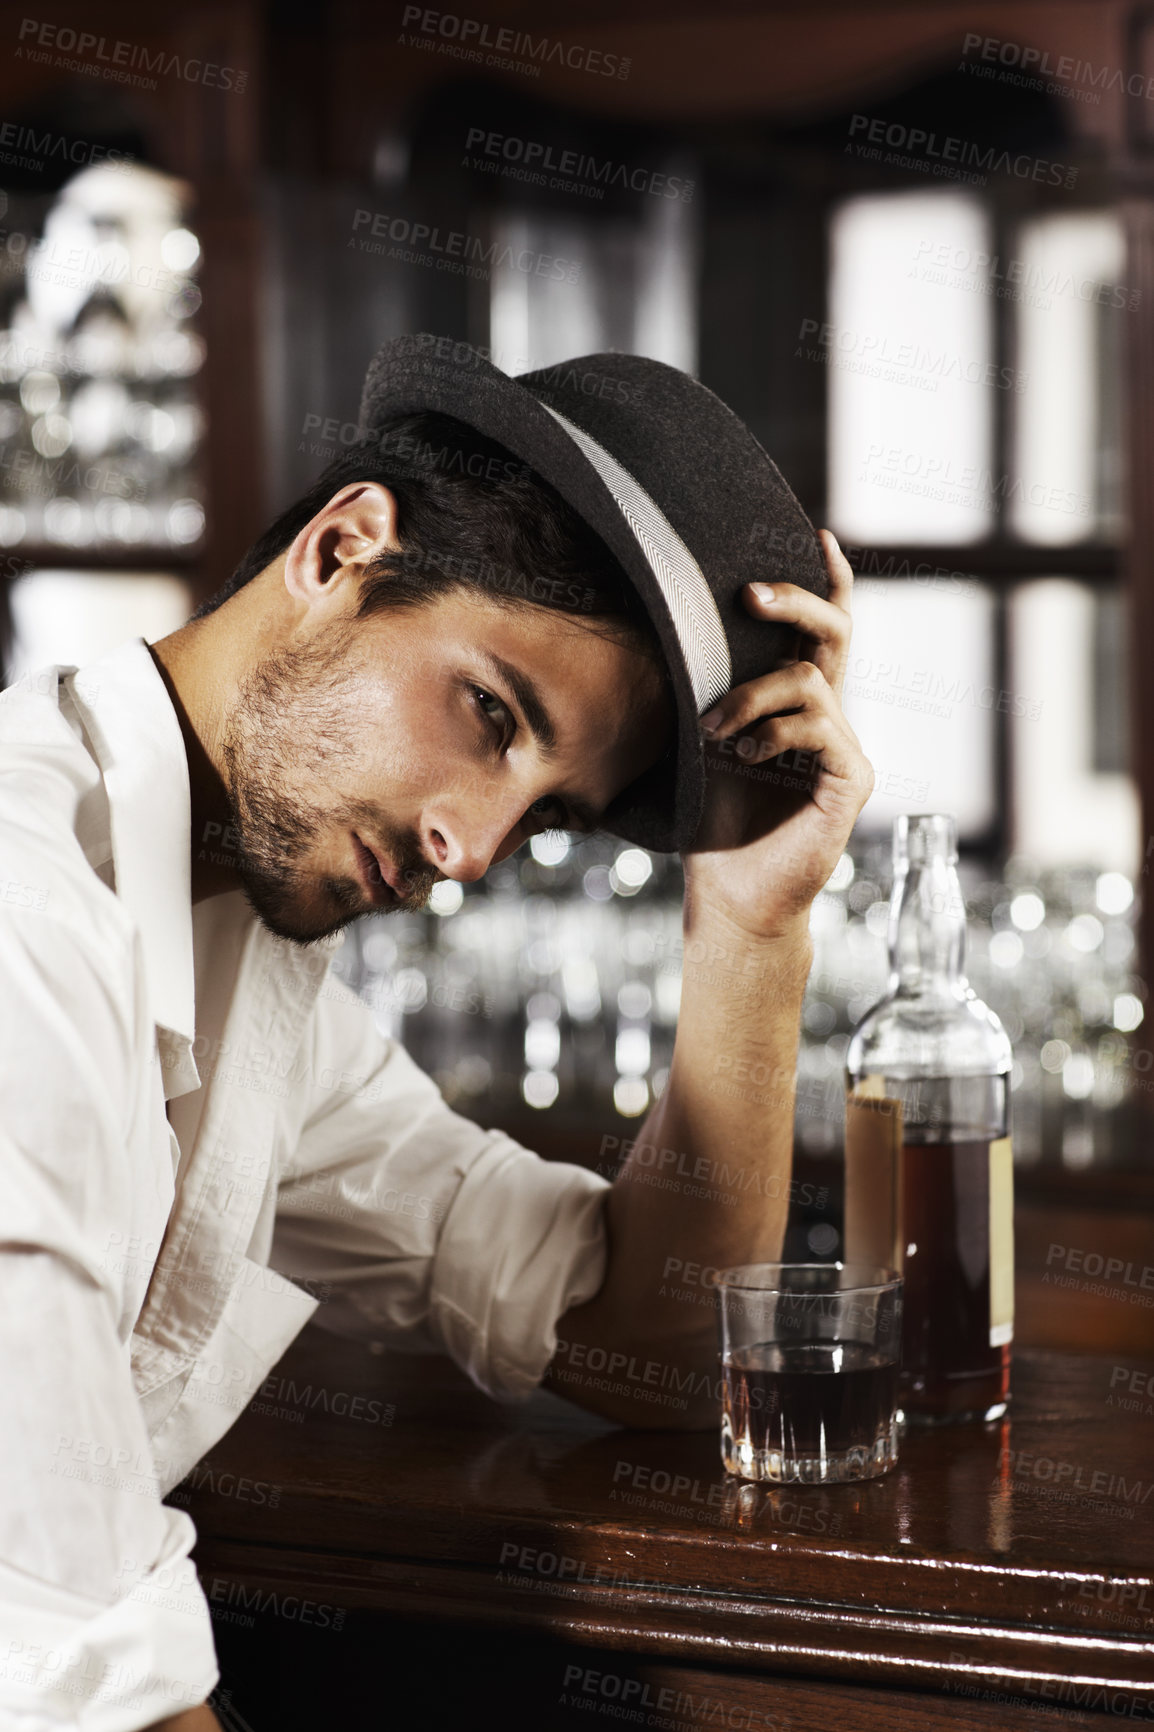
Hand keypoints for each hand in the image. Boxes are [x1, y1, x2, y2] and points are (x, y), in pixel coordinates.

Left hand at [682, 530, 873, 941]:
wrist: (732, 894)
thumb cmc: (712, 820)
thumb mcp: (701, 744)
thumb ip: (706, 694)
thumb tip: (668, 633)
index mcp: (796, 703)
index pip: (819, 631)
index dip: (824, 580)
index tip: (813, 533)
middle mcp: (828, 716)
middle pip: (834, 632)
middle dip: (795, 599)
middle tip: (748, 594)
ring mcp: (845, 746)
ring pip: (810, 680)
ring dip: (750, 696)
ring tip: (714, 731)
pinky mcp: (852, 779)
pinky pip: (819, 728)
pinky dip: (774, 733)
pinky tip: (743, 758)